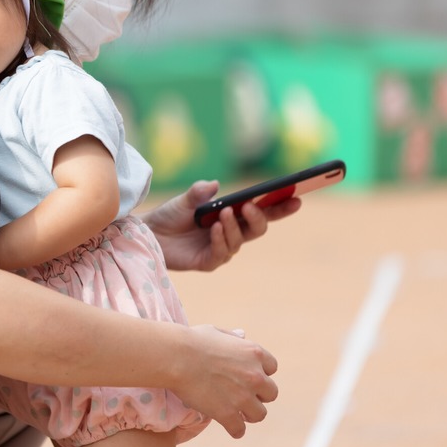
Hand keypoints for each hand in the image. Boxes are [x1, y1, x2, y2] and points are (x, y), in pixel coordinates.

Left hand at [140, 180, 300, 271]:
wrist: (150, 234)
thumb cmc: (170, 215)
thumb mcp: (185, 200)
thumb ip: (199, 193)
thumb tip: (215, 185)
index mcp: (232, 215)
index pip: (263, 211)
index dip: (281, 206)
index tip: (296, 196)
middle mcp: (232, 232)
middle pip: (259, 228)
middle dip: (261, 216)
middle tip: (251, 205)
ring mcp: (222, 248)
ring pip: (241, 239)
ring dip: (233, 225)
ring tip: (223, 213)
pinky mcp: (209, 261)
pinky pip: (223, 253)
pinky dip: (221, 239)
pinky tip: (214, 228)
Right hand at [175, 325, 278, 438]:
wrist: (176, 357)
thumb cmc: (191, 341)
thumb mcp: (216, 332)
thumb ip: (233, 337)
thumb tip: (242, 335)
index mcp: (253, 353)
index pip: (272, 368)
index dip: (260, 373)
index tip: (247, 377)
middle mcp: (254, 375)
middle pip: (271, 393)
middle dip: (259, 395)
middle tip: (244, 396)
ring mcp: (243, 397)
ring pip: (260, 414)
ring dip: (249, 414)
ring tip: (238, 413)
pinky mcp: (228, 414)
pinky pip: (240, 430)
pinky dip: (235, 430)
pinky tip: (229, 426)